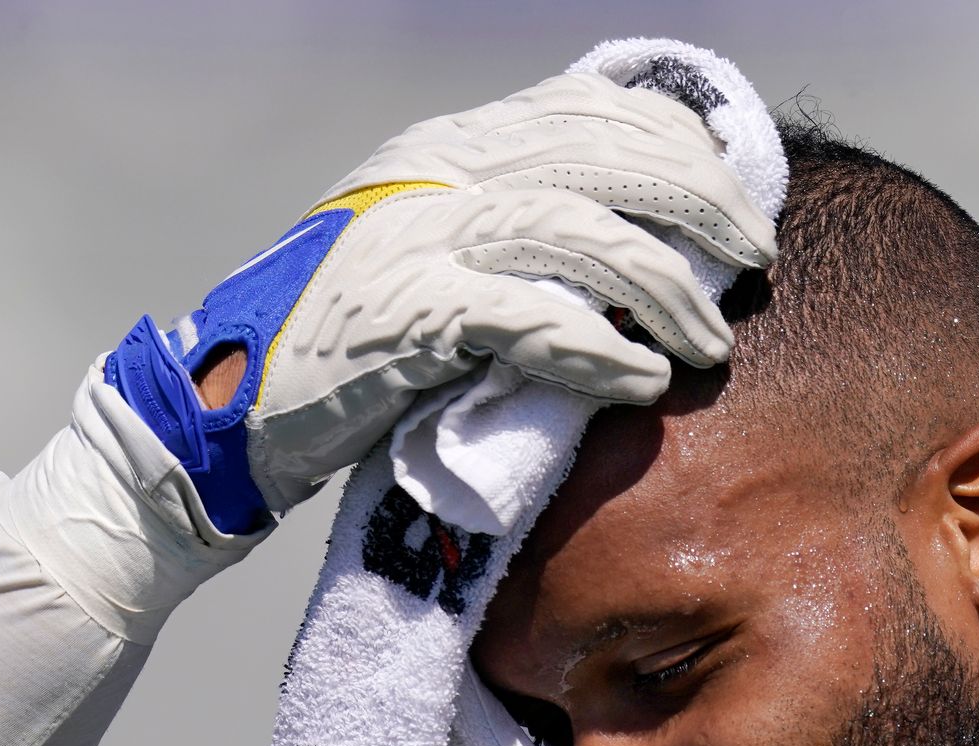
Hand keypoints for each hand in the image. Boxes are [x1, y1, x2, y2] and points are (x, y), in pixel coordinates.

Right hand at [106, 72, 776, 534]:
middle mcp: (436, 173)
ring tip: (709, 343)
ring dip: (667, 289)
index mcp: (445, 147)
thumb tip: (620, 239)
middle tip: (755, 260)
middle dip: (701, 202)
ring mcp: (419, 238)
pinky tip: (641, 379)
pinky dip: (600, 349)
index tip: (731, 189)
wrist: (224, 405)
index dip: (676, 138)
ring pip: (583, 231)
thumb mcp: (418, 249)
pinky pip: (531, 319)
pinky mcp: (405, 317)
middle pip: (605, 155)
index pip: (585, 106)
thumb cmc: (335, 343)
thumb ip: (500, 226)